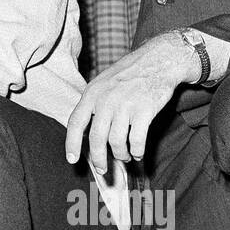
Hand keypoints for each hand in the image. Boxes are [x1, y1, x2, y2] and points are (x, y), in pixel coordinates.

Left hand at [64, 32, 200, 171]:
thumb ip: (93, 104)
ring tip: (125, 157)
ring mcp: (125, 105)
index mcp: (92, 93)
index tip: (72, 159)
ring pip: (117, 142)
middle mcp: (106, 99)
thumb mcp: (103, 82)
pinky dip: (137, 151)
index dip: (72, 143)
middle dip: (99, 158)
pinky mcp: (144, 111)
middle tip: (103, 169)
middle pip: (96, 138)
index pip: (76, 122)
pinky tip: (138, 153)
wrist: (158, 60)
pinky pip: (137, 141)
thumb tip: (84, 132)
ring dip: (121, 155)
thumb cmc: (129, 74)